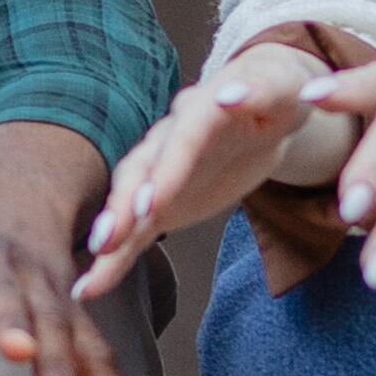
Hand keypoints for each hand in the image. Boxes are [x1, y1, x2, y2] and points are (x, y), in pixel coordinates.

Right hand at [77, 42, 352, 300]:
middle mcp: (170, 137)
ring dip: (112, 227)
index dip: (165, 171)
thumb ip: (264, 91)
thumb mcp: (284, 88)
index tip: (149, 203)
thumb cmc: (277, 94)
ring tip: (96, 257)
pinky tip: (91, 287)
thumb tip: (233, 96)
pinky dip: (113, 259)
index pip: (182, 139)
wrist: (262, 106)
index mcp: (201, 109)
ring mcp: (161, 170)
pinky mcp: (161, 201)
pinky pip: (136, 231)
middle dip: (124, 204)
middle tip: (109, 237)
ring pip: (129, 199)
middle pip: (142, 170)